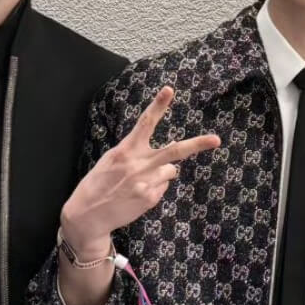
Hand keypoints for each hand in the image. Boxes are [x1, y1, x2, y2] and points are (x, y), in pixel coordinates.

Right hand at [60, 87, 219, 257]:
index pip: (145, 123)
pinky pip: (162, 187)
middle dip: (198, 144)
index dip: (158, 105)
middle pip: (175, 151)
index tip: (169, 90)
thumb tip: (170, 146)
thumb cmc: (99, 183)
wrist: (87, 215)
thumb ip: (137, 150)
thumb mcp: (112, 159)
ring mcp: (146, 183)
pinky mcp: (149, 199)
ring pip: (170, 171)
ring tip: (138, 182)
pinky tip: (137, 194)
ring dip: (161, 173)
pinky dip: (154, 188)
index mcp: (126, 150)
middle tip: (217, 140)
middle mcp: (138, 165)